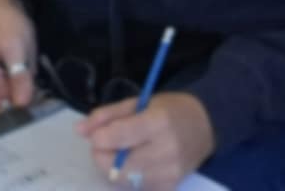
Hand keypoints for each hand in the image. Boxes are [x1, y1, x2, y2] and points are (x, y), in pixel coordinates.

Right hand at [0, 0, 36, 113]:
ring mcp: (6, 72)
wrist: (5, 0)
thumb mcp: (14, 48)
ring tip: (30, 58)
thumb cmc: (6, 23)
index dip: (6, 106)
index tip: (22, 92)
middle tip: (31, 70)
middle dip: (24, 90)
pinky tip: (32, 56)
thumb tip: (22, 104)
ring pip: (20, 88)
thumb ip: (18, 75)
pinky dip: (31, 70)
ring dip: (30, 79)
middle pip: (9, 100)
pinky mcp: (16, 64)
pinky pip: (25, 76)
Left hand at [80, 91, 214, 190]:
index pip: (118, 137)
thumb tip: (79, 130)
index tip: (97, 133)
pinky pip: (134, 187)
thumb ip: (107, 115)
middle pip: (116, 165)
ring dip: (113, 167)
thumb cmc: (170, 109)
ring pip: (122, 179)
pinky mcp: (168, 188)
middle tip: (105, 144)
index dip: (99, 137)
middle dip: (101, 156)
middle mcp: (165, 151)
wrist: (205, 127)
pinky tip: (136, 163)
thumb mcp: (139, 102)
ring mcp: (168, 174)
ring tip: (122, 151)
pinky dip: (127, 176)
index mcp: (158, 123)